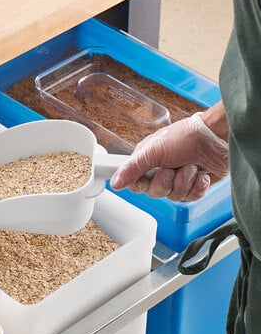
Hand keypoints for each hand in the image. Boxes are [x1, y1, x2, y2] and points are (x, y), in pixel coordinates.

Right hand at [110, 109, 228, 201]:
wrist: (218, 136)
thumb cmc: (187, 136)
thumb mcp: (153, 150)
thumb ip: (132, 168)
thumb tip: (115, 183)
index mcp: (148, 162)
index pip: (136, 184)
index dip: (141, 184)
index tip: (147, 177)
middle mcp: (162, 172)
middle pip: (154, 193)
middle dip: (166, 181)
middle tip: (172, 167)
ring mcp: (180, 180)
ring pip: (174, 197)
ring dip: (184, 181)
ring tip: (190, 166)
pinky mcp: (196, 186)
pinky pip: (191, 198)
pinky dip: (198, 185)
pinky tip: (202, 173)